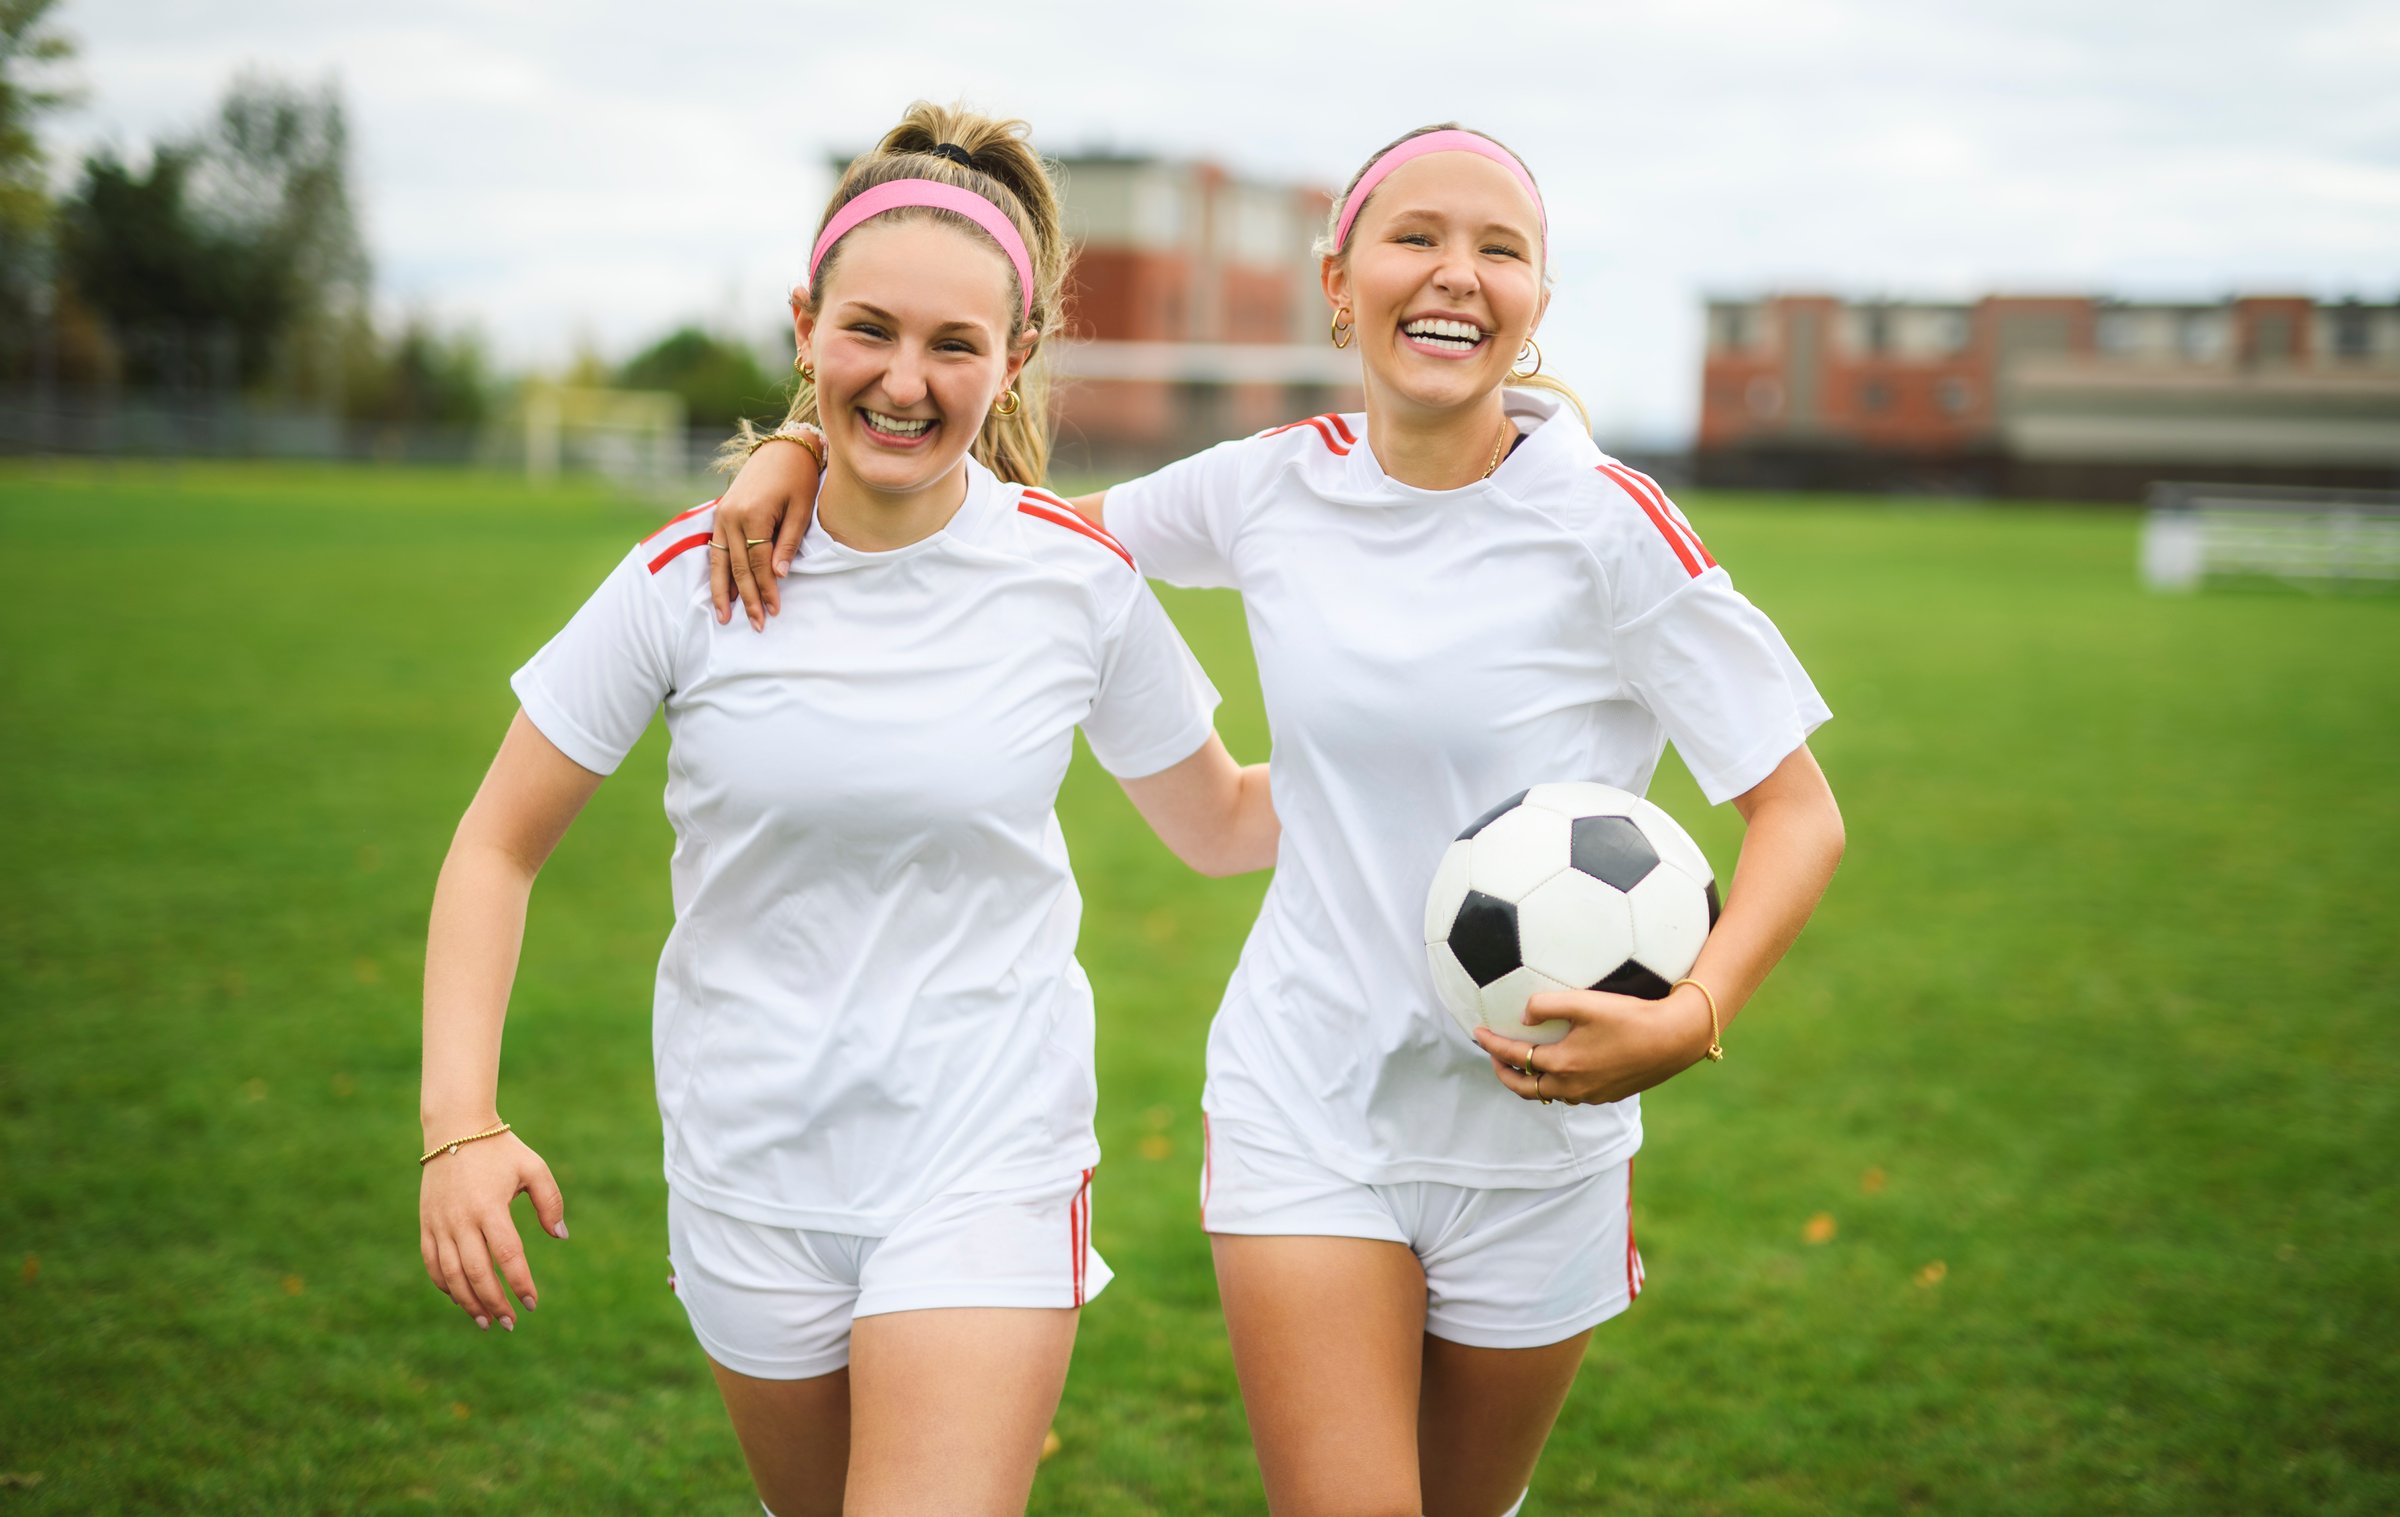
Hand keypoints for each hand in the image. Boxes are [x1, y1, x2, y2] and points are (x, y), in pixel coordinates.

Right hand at [418, 1131, 566, 1331]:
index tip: (532, 1303)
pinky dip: (445, 1285)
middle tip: (509, 1323)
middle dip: (494, 1302)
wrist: (454, 1129)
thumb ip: (551, 1202)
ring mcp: (439, 1223)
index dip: (520, 1283)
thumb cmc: (500, 1149)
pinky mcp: (426, 1224)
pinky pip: (432, 1263)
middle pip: (476, 1272)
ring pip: (451, 1274)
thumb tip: (561, 1237)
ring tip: (485, 1322)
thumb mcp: (533, 1168)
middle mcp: (461, 1219)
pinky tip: (460, 1299)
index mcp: (490, 1207)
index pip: (507, 1256)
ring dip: (468, 1302)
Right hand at [708, 438, 822, 629]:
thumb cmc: (798, 478)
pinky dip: (716, 572)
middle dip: (747, 599)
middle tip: (756, 625)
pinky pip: (715, 550)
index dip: (766, 589)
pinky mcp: (720, 515)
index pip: (758, 563)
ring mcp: (721, 515)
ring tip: (724, 617)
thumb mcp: (801, 510)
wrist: (782, 448)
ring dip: (722, 592)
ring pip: (719, 562)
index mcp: (753, 514)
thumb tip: (778, 576)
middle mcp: (731, 517)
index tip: (774, 611)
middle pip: (737, 568)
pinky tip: (720, 591)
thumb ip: (788, 543)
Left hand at [1470, 984, 1715, 1105]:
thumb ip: (1547, 1005)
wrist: (1675, 1038)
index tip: (1477, 1032)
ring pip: (1550, 1095)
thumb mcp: (1585, 1002)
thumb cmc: (1630, 1017)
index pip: (1515, 1057)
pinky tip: (1563, 1067)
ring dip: (1531, 1081)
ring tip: (1525, 1063)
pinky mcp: (1609, 1094)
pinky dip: (1557, 1083)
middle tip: (1494, 1057)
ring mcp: (1592, 1094)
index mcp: (1562, 1064)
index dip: (1491, 1044)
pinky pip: (1573, 1094)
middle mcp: (1573, 1087)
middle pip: (1525, 1089)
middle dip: (1504, 1074)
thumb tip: (1523, 1016)